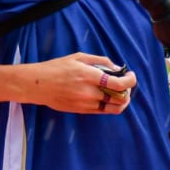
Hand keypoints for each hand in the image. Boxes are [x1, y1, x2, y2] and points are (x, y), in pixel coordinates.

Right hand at [22, 53, 137, 114]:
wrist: (37, 85)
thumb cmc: (56, 68)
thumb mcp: (78, 57)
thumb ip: (99, 61)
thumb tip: (116, 68)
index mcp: (88, 75)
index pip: (118, 83)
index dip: (130, 81)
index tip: (131, 76)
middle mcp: (89, 91)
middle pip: (119, 98)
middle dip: (127, 91)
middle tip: (125, 84)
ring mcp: (85, 103)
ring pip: (114, 108)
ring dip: (121, 101)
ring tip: (120, 94)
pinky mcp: (82, 111)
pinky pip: (103, 111)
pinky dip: (110, 106)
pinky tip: (108, 98)